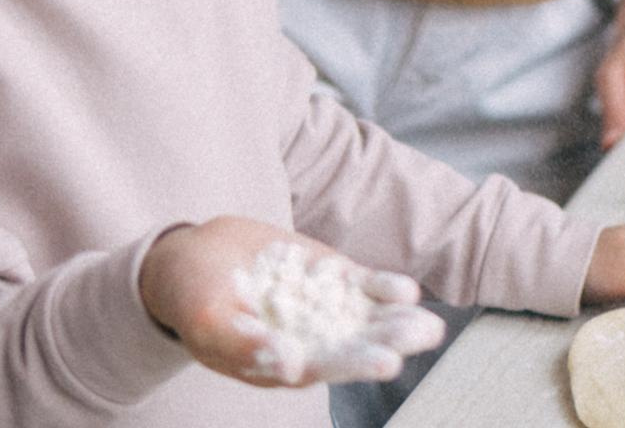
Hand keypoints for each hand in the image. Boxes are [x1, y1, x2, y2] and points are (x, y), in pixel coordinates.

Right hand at [139, 217, 444, 388]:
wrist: (197, 257)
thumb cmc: (195, 298)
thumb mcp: (208, 321)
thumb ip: (244, 344)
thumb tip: (287, 365)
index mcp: (279, 363)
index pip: (324, 367)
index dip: (355, 365)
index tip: (387, 363)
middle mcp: (308, 341)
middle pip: (356, 346)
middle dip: (389, 342)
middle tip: (422, 337)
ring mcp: (322, 309)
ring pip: (366, 319)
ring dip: (398, 322)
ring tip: (429, 325)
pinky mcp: (328, 278)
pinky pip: (361, 287)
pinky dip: (383, 289)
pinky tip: (407, 291)